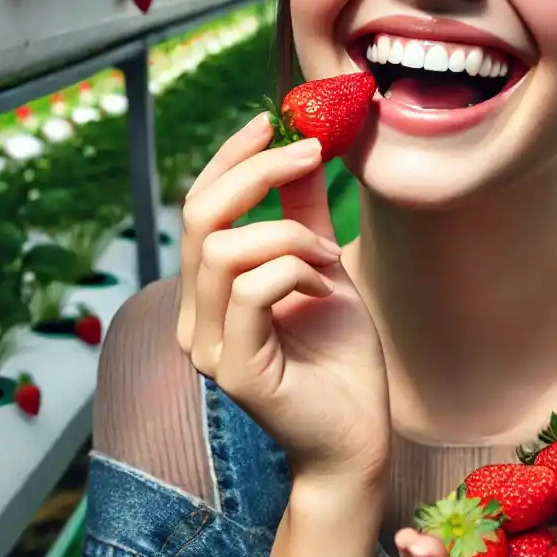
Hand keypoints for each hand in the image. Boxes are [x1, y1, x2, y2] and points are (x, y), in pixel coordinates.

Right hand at [176, 112, 390, 488]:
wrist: (359, 434)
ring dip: (289, 235)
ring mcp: (210, 347)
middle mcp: (197, 317)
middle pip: (200, 218)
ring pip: (225, 250)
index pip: (199, 208)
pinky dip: (295, 273)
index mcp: (211, 292)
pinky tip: (326, 292)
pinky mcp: (235, 371)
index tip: (271, 121)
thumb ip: (302, 214)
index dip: (230, 158)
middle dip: (255, 173)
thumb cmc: (342, 357)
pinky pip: (252, 291)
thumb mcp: (321, 268)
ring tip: (329, 260)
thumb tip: (301, 148)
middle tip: (311, 151)